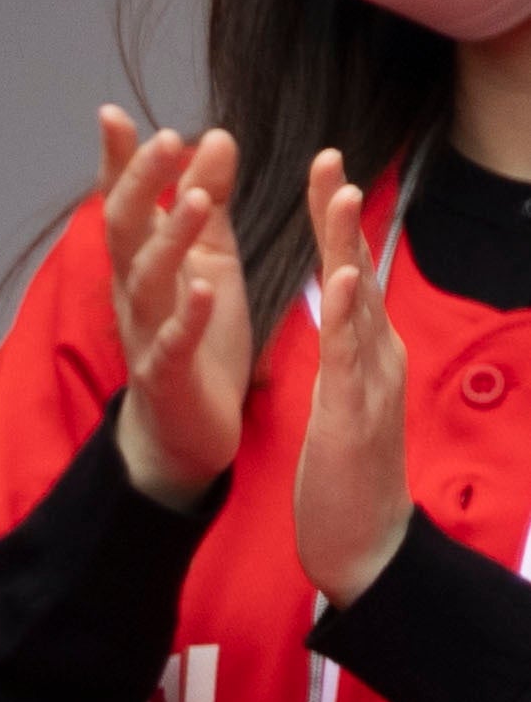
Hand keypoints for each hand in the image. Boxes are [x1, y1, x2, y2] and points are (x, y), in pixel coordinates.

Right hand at [98, 110, 251, 508]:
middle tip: (164, 139)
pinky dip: (189, 315)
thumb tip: (214, 136)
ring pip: (149, 279)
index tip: (115, 114)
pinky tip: (206, 288)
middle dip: (141, 183)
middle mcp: (134, 291)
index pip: (125, 200)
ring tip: (193, 198)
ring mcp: (146, 332)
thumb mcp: (212, 259)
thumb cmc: (198, 337)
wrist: (184, 429)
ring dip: (170, 238)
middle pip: (126, 229)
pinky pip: (175, 341)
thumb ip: (208, 202)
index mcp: (144, 261)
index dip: (119, 160)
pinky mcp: (169, 373)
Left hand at [295, 146, 414, 603]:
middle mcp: (377, 357)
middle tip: (331, 157)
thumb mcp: (344, 395)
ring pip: (360, 303)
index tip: (325, 172)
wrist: (365, 544)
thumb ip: (347, 351)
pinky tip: (340, 280)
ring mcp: (371, 382)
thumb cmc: (349, 471)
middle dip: (343, 217)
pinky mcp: (354, 413)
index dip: (336, 225)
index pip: (348, 275)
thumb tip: (346, 310)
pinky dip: (346, 315)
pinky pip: (350, 358)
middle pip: (358, 273)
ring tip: (339, 194)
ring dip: (348, 247)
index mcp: (366, 352)